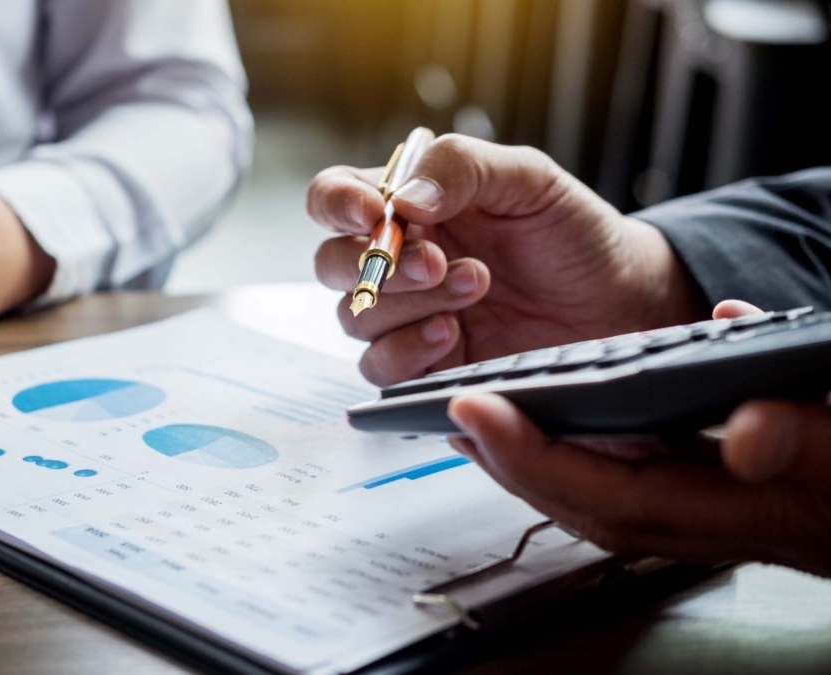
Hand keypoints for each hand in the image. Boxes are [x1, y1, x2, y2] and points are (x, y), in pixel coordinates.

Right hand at [308, 134, 708, 384]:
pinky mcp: (426, 366)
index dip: (337, 204)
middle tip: (437, 261)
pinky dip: (407, 351)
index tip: (374, 212)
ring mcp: (408, 316)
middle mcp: (398, 260)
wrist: (623, 301)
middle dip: (376, 263)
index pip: (333, 198)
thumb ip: (462, 168)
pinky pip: (379, 368)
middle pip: (332, 264)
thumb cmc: (574, 234)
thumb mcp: (529, 178)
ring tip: (475, 288)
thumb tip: (402, 200)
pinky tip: (453, 335)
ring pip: (354, 317)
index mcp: (409, 206)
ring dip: (407, 305)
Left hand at [447, 300, 830, 576]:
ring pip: (599, 490)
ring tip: (484, 423)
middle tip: (452, 414)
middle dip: (509, 462)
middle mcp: (706, 519)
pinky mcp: (715, 489)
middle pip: (582, 500)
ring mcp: (708, 509)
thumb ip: (806, 440)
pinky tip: (560, 421)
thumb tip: (745, 435)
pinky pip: (629, 476)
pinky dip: (584, 450)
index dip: (530, 457)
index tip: (471, 411)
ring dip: (536, 458)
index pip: (605, 493)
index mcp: (734, 512)